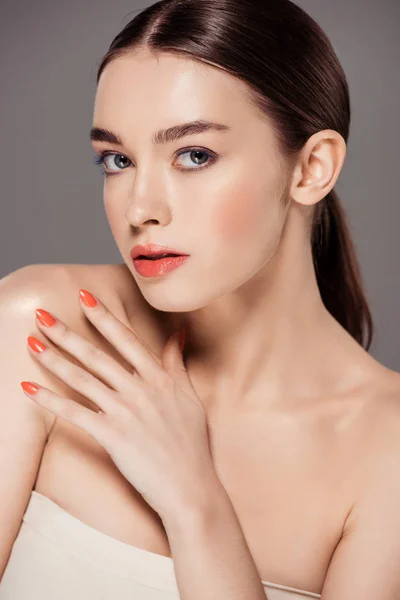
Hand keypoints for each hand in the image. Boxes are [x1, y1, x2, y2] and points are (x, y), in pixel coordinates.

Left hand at [21, 289, 216, 521]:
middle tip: (42, 315)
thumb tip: (180, 332)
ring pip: (81, 379)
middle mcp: (140, 389)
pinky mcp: (112, 436)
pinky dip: (49, 400)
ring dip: (53, 360)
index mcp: (159, 377)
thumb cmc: (192, 442)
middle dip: (66, 333)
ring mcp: (125, 412)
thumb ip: (178, 362)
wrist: (190, 485)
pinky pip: (74, 413)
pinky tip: (30, 388)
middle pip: (96, 355)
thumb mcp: (190, 396)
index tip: (84, 297)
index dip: (103, 317)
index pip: (126, 339)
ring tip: (31, 343)